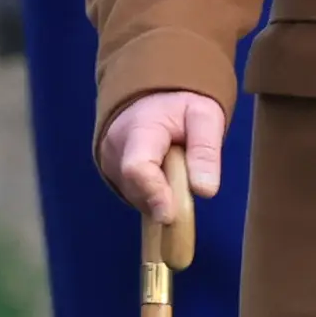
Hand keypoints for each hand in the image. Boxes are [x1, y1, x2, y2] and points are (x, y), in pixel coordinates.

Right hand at [101, 91, 225, 219]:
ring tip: (176, 167)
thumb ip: (205, 151)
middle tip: (189, 178)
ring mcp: (109, 165)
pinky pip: (138, 197)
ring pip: (138, 198)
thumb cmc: (181, 109)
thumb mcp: (205, 117)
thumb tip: (205, 191)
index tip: (169, 215)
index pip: (137, 168)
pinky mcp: (113, 177)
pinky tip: (166, 176)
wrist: (154, 101)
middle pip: (138, 189)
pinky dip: (156, 196)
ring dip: (163, 195)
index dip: (154, 193)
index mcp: (139, 130)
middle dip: (167, 196)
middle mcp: (115, 149)